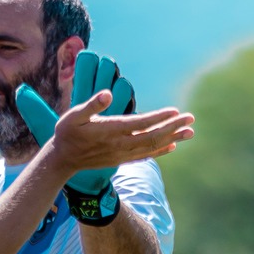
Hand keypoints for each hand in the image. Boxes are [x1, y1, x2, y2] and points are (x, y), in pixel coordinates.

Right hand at [51, 87, 192, 179]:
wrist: (62, 159)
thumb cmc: (67, 132)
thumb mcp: (73, 115)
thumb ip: (92, 105)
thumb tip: (108, 94)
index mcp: (110, 131)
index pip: (140, 124)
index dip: (159, 118)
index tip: (175, 111)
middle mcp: (119, 144)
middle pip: (152, 136)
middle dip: (173, 127)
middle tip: (191, 119)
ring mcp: (122, 154)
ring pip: (152, 146)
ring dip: (172, 138)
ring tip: (190, 132)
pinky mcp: (121, 159)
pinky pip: (145, 155)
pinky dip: (161, 150)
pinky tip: (172, 146)